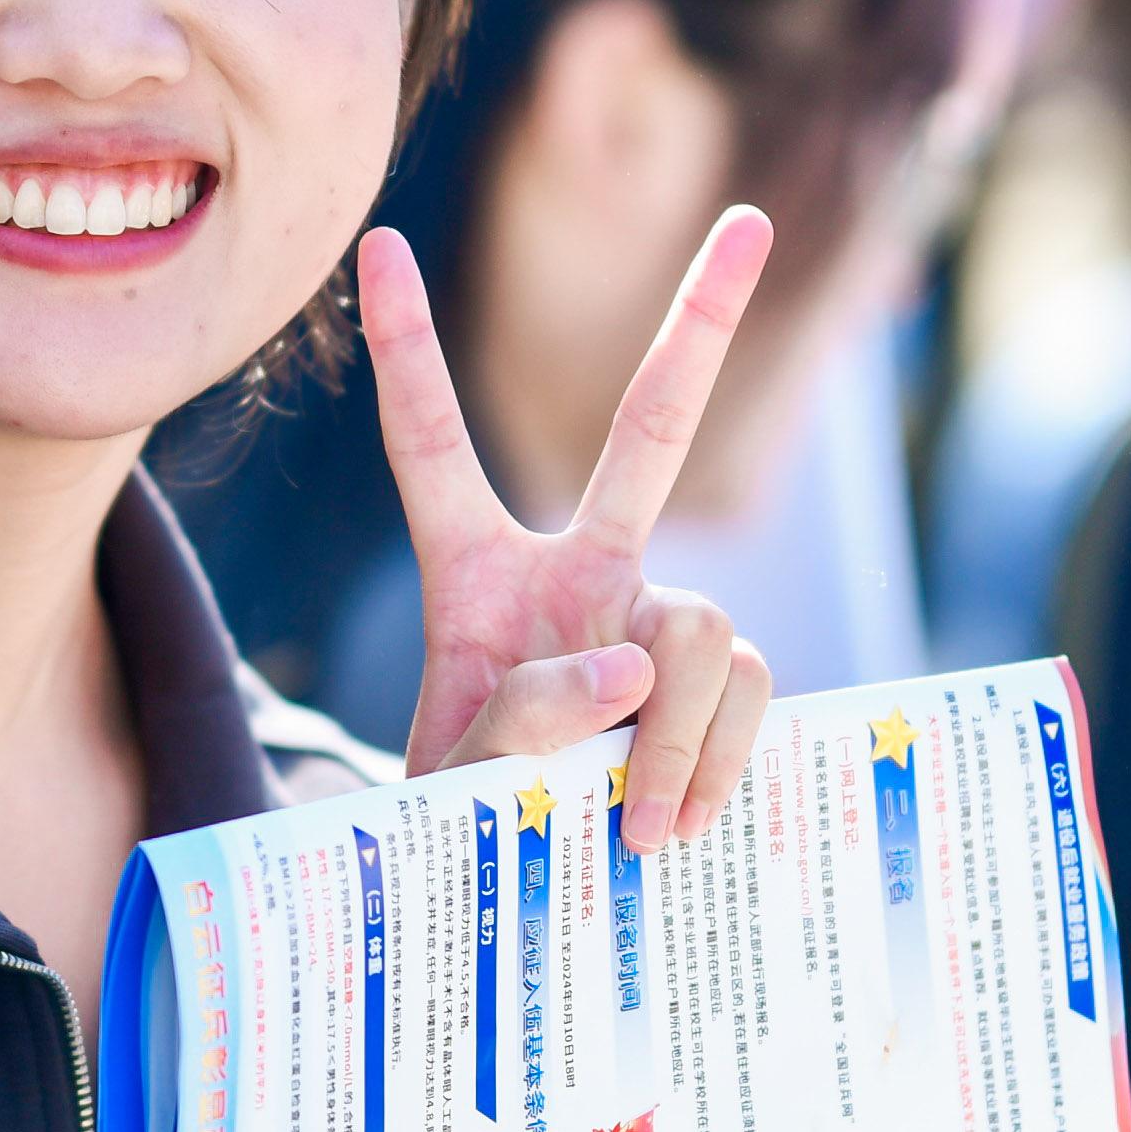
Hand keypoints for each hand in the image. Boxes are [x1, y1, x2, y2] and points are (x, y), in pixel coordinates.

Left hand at [361, 208, 778, 849]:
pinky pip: (751, 692)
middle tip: (749, 221)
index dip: (408, 348)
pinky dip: (717, 760)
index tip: (379, 244)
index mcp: (472, 577)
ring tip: (633, 821)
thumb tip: (627, 667)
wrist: (529, 910)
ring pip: (702, 628)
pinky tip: (677, 822)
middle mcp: (579, 574)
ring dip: (674, 732)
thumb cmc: (459, 835)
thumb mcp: (451, 782)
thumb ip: (520, 720)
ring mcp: (657, 625)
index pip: (429, 446)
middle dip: (703, 325)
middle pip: (652, 430)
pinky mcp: (720, 689)